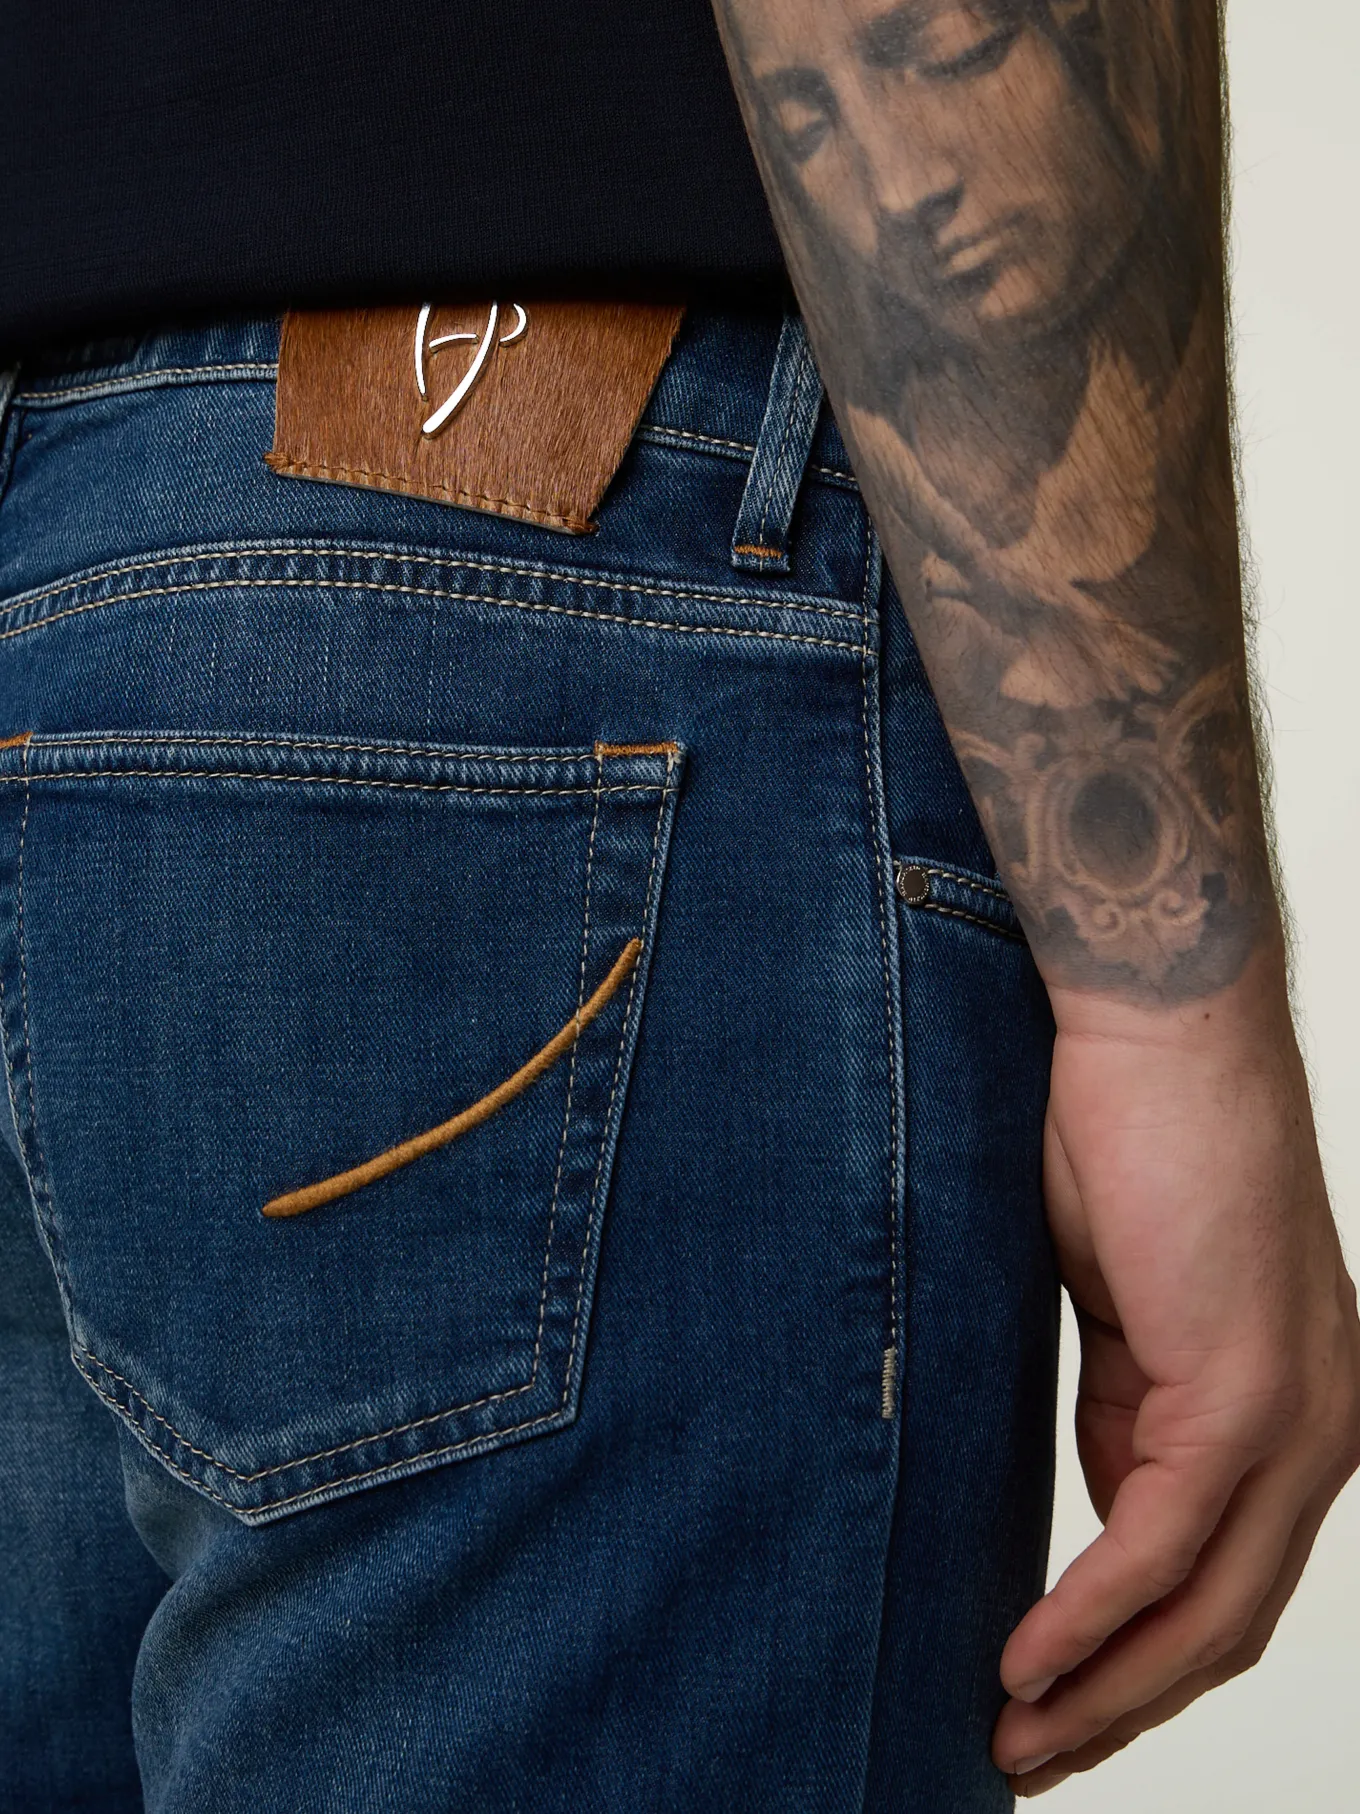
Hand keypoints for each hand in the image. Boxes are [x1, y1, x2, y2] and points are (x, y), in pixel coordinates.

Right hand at [992, 951, 1359, 1795]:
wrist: (1156, 1029)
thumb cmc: (1129, 1143)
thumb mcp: (1124, 1310)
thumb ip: (1129, 1409)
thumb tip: (1102, 1496)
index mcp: (1288, 1407)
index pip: (1222, 1576)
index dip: (1136, 1658)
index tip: (1048, 1699)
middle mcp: (1318, 1429)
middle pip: (1224, 1620)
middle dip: (1121, 1704)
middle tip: (1027, 1755)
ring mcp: (1292, 1416)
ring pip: (1202, 1607)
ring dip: (1102, 1689)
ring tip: (1015, 1736)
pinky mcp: (1242, 1391)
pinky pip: (1158, 1545)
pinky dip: (1088, 1618)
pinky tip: (1025, 1662)